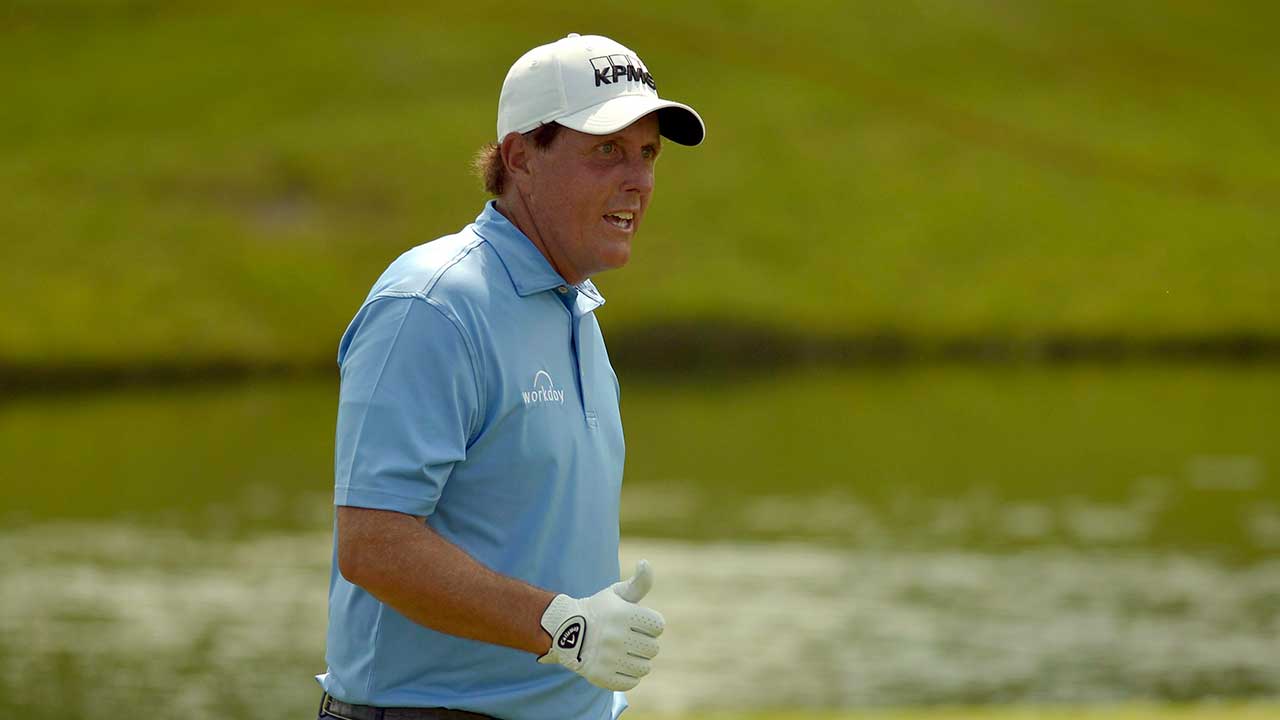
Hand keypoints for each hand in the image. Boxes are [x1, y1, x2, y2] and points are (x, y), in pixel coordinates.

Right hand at [537, 560, 664, 690]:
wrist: (565, 631)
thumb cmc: (598, 610)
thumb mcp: (617, 593)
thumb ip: (639, 582)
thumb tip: (646, 562)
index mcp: (623, 614)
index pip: (658, 625)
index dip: (649, 624)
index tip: (636, 622)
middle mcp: (615, 637)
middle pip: (653, 648)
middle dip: (643, 642)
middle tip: (628, 638)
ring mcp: (608, 659)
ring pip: (645, 667)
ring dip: (637, 660)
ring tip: (624, 652)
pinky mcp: (601, 677)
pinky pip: (632, 682)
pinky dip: (628, 675)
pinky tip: (618, 664)